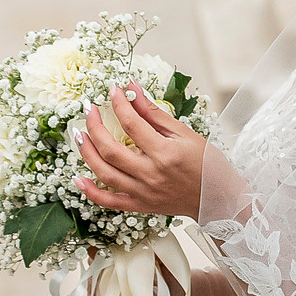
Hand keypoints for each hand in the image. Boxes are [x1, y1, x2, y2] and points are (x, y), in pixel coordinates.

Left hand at [75, 85, 208, 218]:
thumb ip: (155, 113)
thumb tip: (133, 90)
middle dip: (95, 126)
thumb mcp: (185, 134)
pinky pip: (109, 201)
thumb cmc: (207, 164)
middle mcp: (150, 174)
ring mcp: (143, 192)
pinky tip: (78, 178)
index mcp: (165, 154)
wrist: (217, 198)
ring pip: (104, 173)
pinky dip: (90, 192)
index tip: (113, 91)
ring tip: (80, 134)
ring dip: (86, 152)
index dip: (119, 104)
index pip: (132, 124)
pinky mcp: (140, 205)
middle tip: (90, 110)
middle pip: (110, 149)